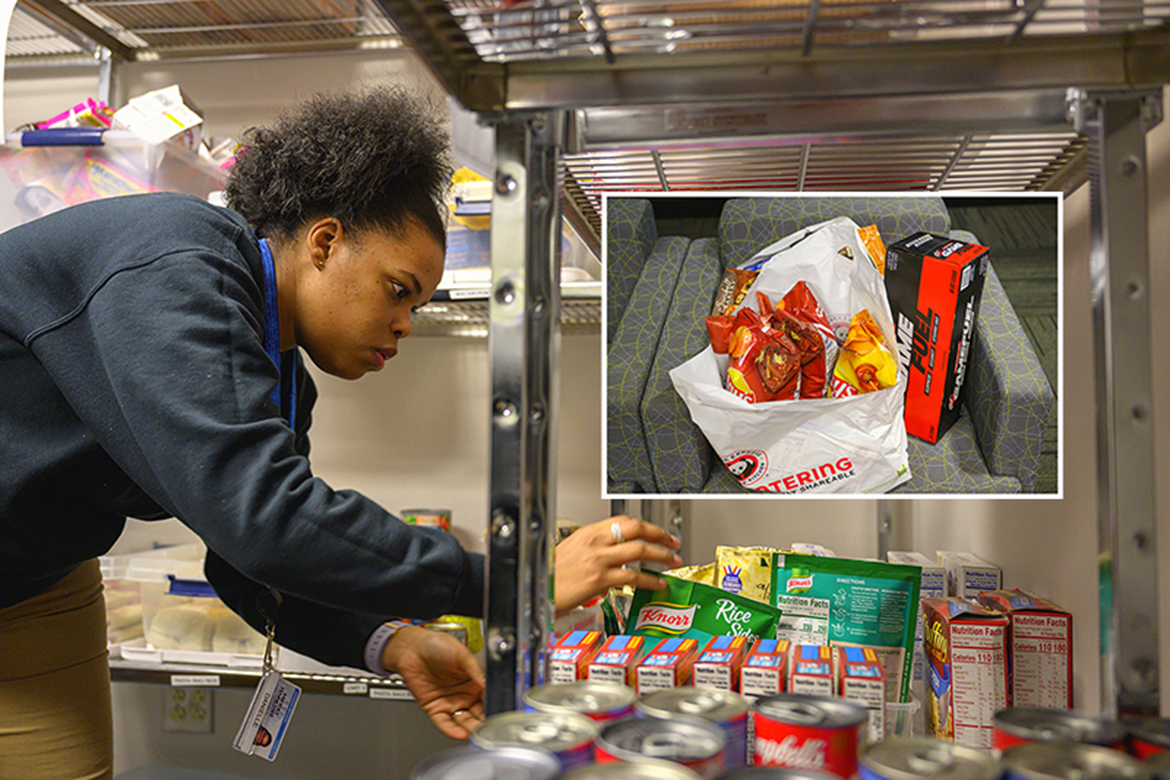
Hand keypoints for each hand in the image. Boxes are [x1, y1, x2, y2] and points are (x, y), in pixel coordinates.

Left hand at [381, 625, 484, 738]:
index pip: (488, 698)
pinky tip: (460, 733)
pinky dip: (452, 730)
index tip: (498, 713)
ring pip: (464, 721)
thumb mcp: (461, 653)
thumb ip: (475, 669)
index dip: (494, 706)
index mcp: (474, 680)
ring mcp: (450, 702)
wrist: (412, 648)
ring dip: (471, 728)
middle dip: (485, 722)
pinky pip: (444, 723)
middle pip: (479, 713)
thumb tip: (487, 683)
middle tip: (490, 728)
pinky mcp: (434, 708)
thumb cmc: (436, 645)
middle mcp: (464, 694)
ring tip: (477, 733)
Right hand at [553, 515, 682, 613]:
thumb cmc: (550, 573)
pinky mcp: (599, 579)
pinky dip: (649, 579)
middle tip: (673, 542)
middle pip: (636, 529)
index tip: (659, 532)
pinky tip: (657, 583)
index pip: (624, 521)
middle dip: (660, 535)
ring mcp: (599, 560)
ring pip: (639, 550)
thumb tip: (613, 550)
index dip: (647, 525)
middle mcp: (596, 543)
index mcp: (589, 532)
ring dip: (660, 556)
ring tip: (672, 561)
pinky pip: (632, 576)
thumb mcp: (571, 550)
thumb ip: (594, 547)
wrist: (537, 588)